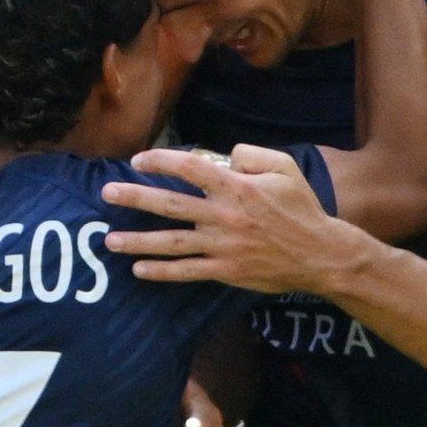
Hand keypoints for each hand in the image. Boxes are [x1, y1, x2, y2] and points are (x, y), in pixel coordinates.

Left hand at [101, 145, 361, 294]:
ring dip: (137, 241)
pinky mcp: (225, 271)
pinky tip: (138, 269)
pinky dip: (161, 271)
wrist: (320, 254)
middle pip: (170, 204)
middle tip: (106, 193)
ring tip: (109, 240)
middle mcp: (224, 216)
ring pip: (171, 242)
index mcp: (236, 187)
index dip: (160, 162)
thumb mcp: (284, 167)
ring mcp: (222, 246)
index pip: (189, 168)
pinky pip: (187, 271)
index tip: (139, 160)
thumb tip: (222, 155)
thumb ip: (251, 154)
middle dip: (134, 198)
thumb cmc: (302, 207)